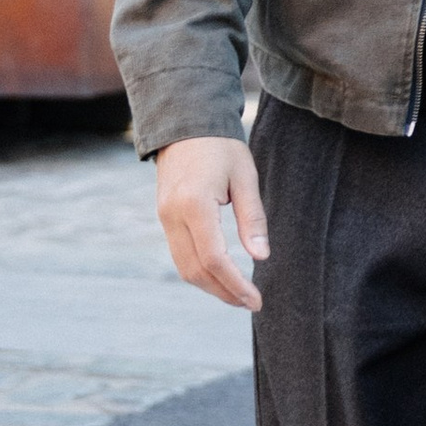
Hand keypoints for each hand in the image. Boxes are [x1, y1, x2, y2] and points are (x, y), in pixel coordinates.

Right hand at [155, 134, 269, 310]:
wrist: (185, 123)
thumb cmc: (221, 146)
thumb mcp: (245, 177)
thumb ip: (252, 218)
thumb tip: (261, 257)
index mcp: (195, 204)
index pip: (214, 258)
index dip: (235, 284)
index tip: (256, 299)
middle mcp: (173, 215)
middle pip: (195, 270)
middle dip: (223, 292)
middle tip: (251, 302)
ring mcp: (164, 217)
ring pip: (184, 267)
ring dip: (211, 286)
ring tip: (239, 294)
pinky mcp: (164, 217)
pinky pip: (180, 254)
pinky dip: (200, 271)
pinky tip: (221, 274)